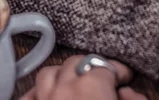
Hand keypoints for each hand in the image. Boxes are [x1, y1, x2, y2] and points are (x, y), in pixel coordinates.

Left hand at [21, 56, 145, 99]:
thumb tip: (132, 94)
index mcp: (91, 88)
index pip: (106, 66)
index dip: (119, 69)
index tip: (126, 76)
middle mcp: (64, 89)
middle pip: (76, 63)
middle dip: (91, 67)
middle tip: (104, 79)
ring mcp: (43, 99)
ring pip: (49, 73)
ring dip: (63, 75)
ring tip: (76, 84)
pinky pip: (27, 95)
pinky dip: (36, 92)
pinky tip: (43, 95)